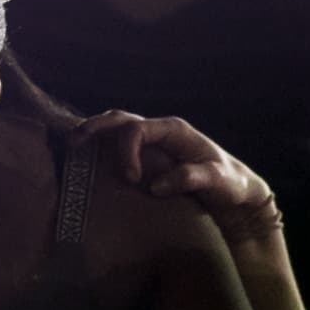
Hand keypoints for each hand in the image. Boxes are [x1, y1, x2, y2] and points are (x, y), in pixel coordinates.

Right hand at [75, 111, 285, 244]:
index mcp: (176, 131)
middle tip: (74, 142)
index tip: (130, 178)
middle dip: (96, 127)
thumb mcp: (218, 181)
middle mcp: (162, 131)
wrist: (237, 190)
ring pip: (118, 127)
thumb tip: (156, 185)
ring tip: (72, 145)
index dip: (126, 151)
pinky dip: (103, 146)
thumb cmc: (230, 183)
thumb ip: (191, 178)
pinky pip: (121, 144)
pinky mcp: (150, 155)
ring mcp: (155, 141)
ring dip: (95, 133)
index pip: (139, 130)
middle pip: (122, 120)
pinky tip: (87, 157)